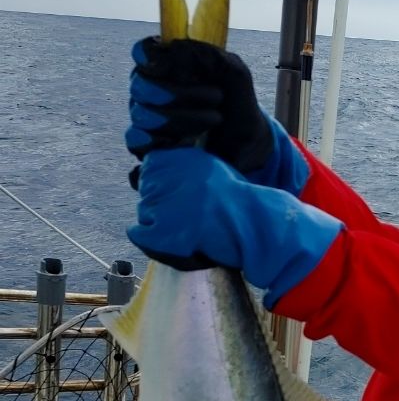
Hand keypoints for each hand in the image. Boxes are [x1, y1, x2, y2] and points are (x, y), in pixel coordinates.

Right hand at [125, 38, 307, 194]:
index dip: (151, 57)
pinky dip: (160, 150)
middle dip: (177, 93)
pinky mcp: (153, 154)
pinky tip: (184, 149)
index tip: (171, 66)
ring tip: (215, 120)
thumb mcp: (235, 75)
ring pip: (141, 119)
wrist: (249, 146)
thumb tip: (176, 48)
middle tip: (215, 97)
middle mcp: (150, 95)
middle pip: (140, 87)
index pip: (142, 53)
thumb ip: (211, 56)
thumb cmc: (238, 105)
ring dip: (179, 119)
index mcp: (167, 69)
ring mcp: (147, 125)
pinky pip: (138, 152)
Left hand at [129, 148, 342, 303]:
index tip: (181, 198)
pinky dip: (153, 241)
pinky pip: (140, 235)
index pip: (150, 169)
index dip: (163, 186)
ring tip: (188, 231)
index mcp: (178, 157)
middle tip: (189, 219)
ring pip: (145, 214)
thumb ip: (188, 172)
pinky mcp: (159, 230)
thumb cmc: (242, 203)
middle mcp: (165, 175)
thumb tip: (159, 175)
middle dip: (162, 206)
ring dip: (160, 224)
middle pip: (147, 193)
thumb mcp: (214, 171)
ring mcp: (159, 204)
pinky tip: (176, 242)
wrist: (256, 226)